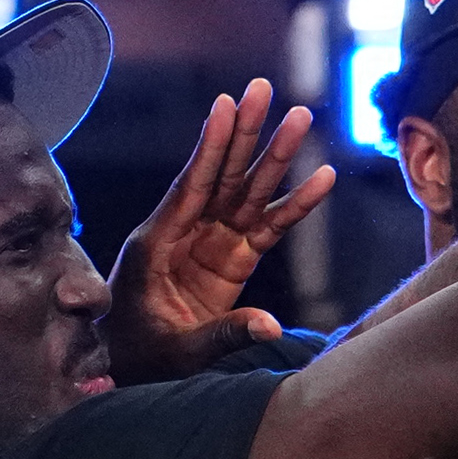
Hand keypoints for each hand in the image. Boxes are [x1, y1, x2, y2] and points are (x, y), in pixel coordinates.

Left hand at [102, 86, 333, 379]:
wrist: (134, 370)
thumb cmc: (143, 358)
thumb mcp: (178, 351)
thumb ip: (222, 335)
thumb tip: (269, 326)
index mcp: (156, 244)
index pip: (190, 188)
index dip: (209, 149)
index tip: (224, 106)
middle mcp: (184, 234)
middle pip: (221, 175)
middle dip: (243, 133)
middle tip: (262, 88)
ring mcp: (211, 244)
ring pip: (247, 192)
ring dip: (272, 155)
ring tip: (299, 116)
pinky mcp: (233, 260)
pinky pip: (269, 226)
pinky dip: (295, 204)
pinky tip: (323, 178)